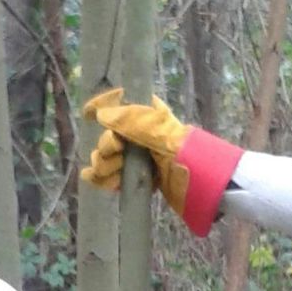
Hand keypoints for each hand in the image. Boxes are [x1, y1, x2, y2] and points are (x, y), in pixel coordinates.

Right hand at [80, 89, 242, 236]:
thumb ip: (129, 120)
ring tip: (113, 174)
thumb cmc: (185, 152)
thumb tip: (100, 115)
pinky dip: (105, 180)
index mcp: (146, 116)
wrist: (203, 184)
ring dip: (104, 166)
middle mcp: (140, 135)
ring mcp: (140, 158)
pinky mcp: (140, 179)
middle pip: (108, 138)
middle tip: (116, 155)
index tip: (88, 114)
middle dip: (106, 148)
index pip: (117, 106)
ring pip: (108, 160)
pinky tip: (101, 182)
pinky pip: (114, 178)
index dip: (101, 107)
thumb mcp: (157, 130)